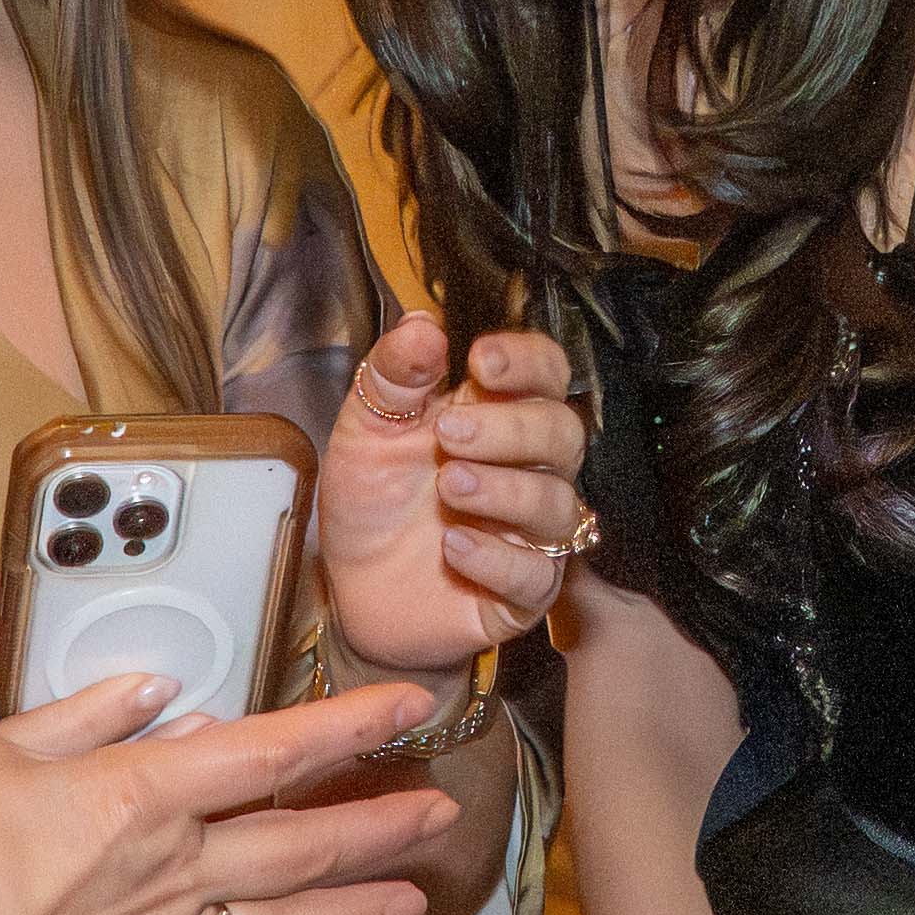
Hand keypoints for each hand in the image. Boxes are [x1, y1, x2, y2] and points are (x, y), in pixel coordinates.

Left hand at [312, 313, 590, 681]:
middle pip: (562, 434)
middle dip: (510, 429)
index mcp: (495, 415)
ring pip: (557, 503)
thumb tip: (423, 324)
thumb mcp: (366, 429)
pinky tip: (454, 546)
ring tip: (449, 487)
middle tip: (449, 434)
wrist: (351, 589)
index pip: (545, 372)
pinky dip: (497, 558)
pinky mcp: (521, 591)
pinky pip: (537, 574)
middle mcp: (524, 469)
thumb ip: (394, 376)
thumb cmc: (371, 502)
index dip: (526, 361)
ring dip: (504, 490)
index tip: (481, 359)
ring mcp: (528, 532)